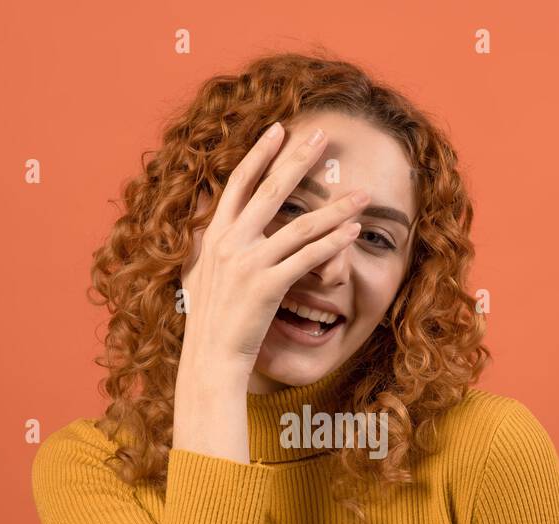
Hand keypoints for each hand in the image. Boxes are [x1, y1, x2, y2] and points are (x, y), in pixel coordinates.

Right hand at [178, 123, 371, 371]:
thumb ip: (203, 239)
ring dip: (336, 208)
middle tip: (323, 136)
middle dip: (298, 160)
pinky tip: (354, 231)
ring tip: (361, 194)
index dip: (260, 154)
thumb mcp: (196, 271)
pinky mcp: (267, 287)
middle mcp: (229, 243)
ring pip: (300, 226)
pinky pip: (308, 258)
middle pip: (271, 192)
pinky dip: (333, 243)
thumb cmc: (209, 319)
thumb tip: (200, 209)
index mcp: (214, 235)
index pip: (239, 184)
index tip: (280, 129)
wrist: (210, 358)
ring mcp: (248, 264)